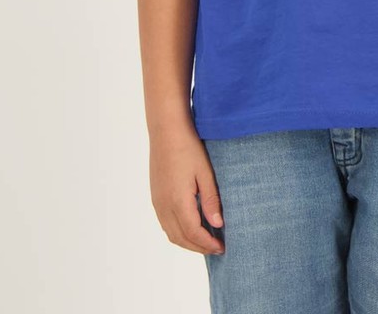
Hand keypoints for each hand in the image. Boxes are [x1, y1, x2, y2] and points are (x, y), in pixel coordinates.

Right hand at [149, 128, 225, 255]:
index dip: (208, 244)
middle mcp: (164, 206)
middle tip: (216, 248)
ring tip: (205, 240)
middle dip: (198, 247)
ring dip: (187, 241)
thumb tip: (217, 225)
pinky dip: (178, 232)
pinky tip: (191, 226)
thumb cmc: (188, 147)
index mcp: (178, 201)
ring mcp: (157, 202)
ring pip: (171, 233)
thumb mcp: (205, 173)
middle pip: (180, 238)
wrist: (166, 130)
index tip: (222, 248)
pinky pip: (165, 223)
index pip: (193, 233)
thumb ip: (211, 200)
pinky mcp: (155, 196)